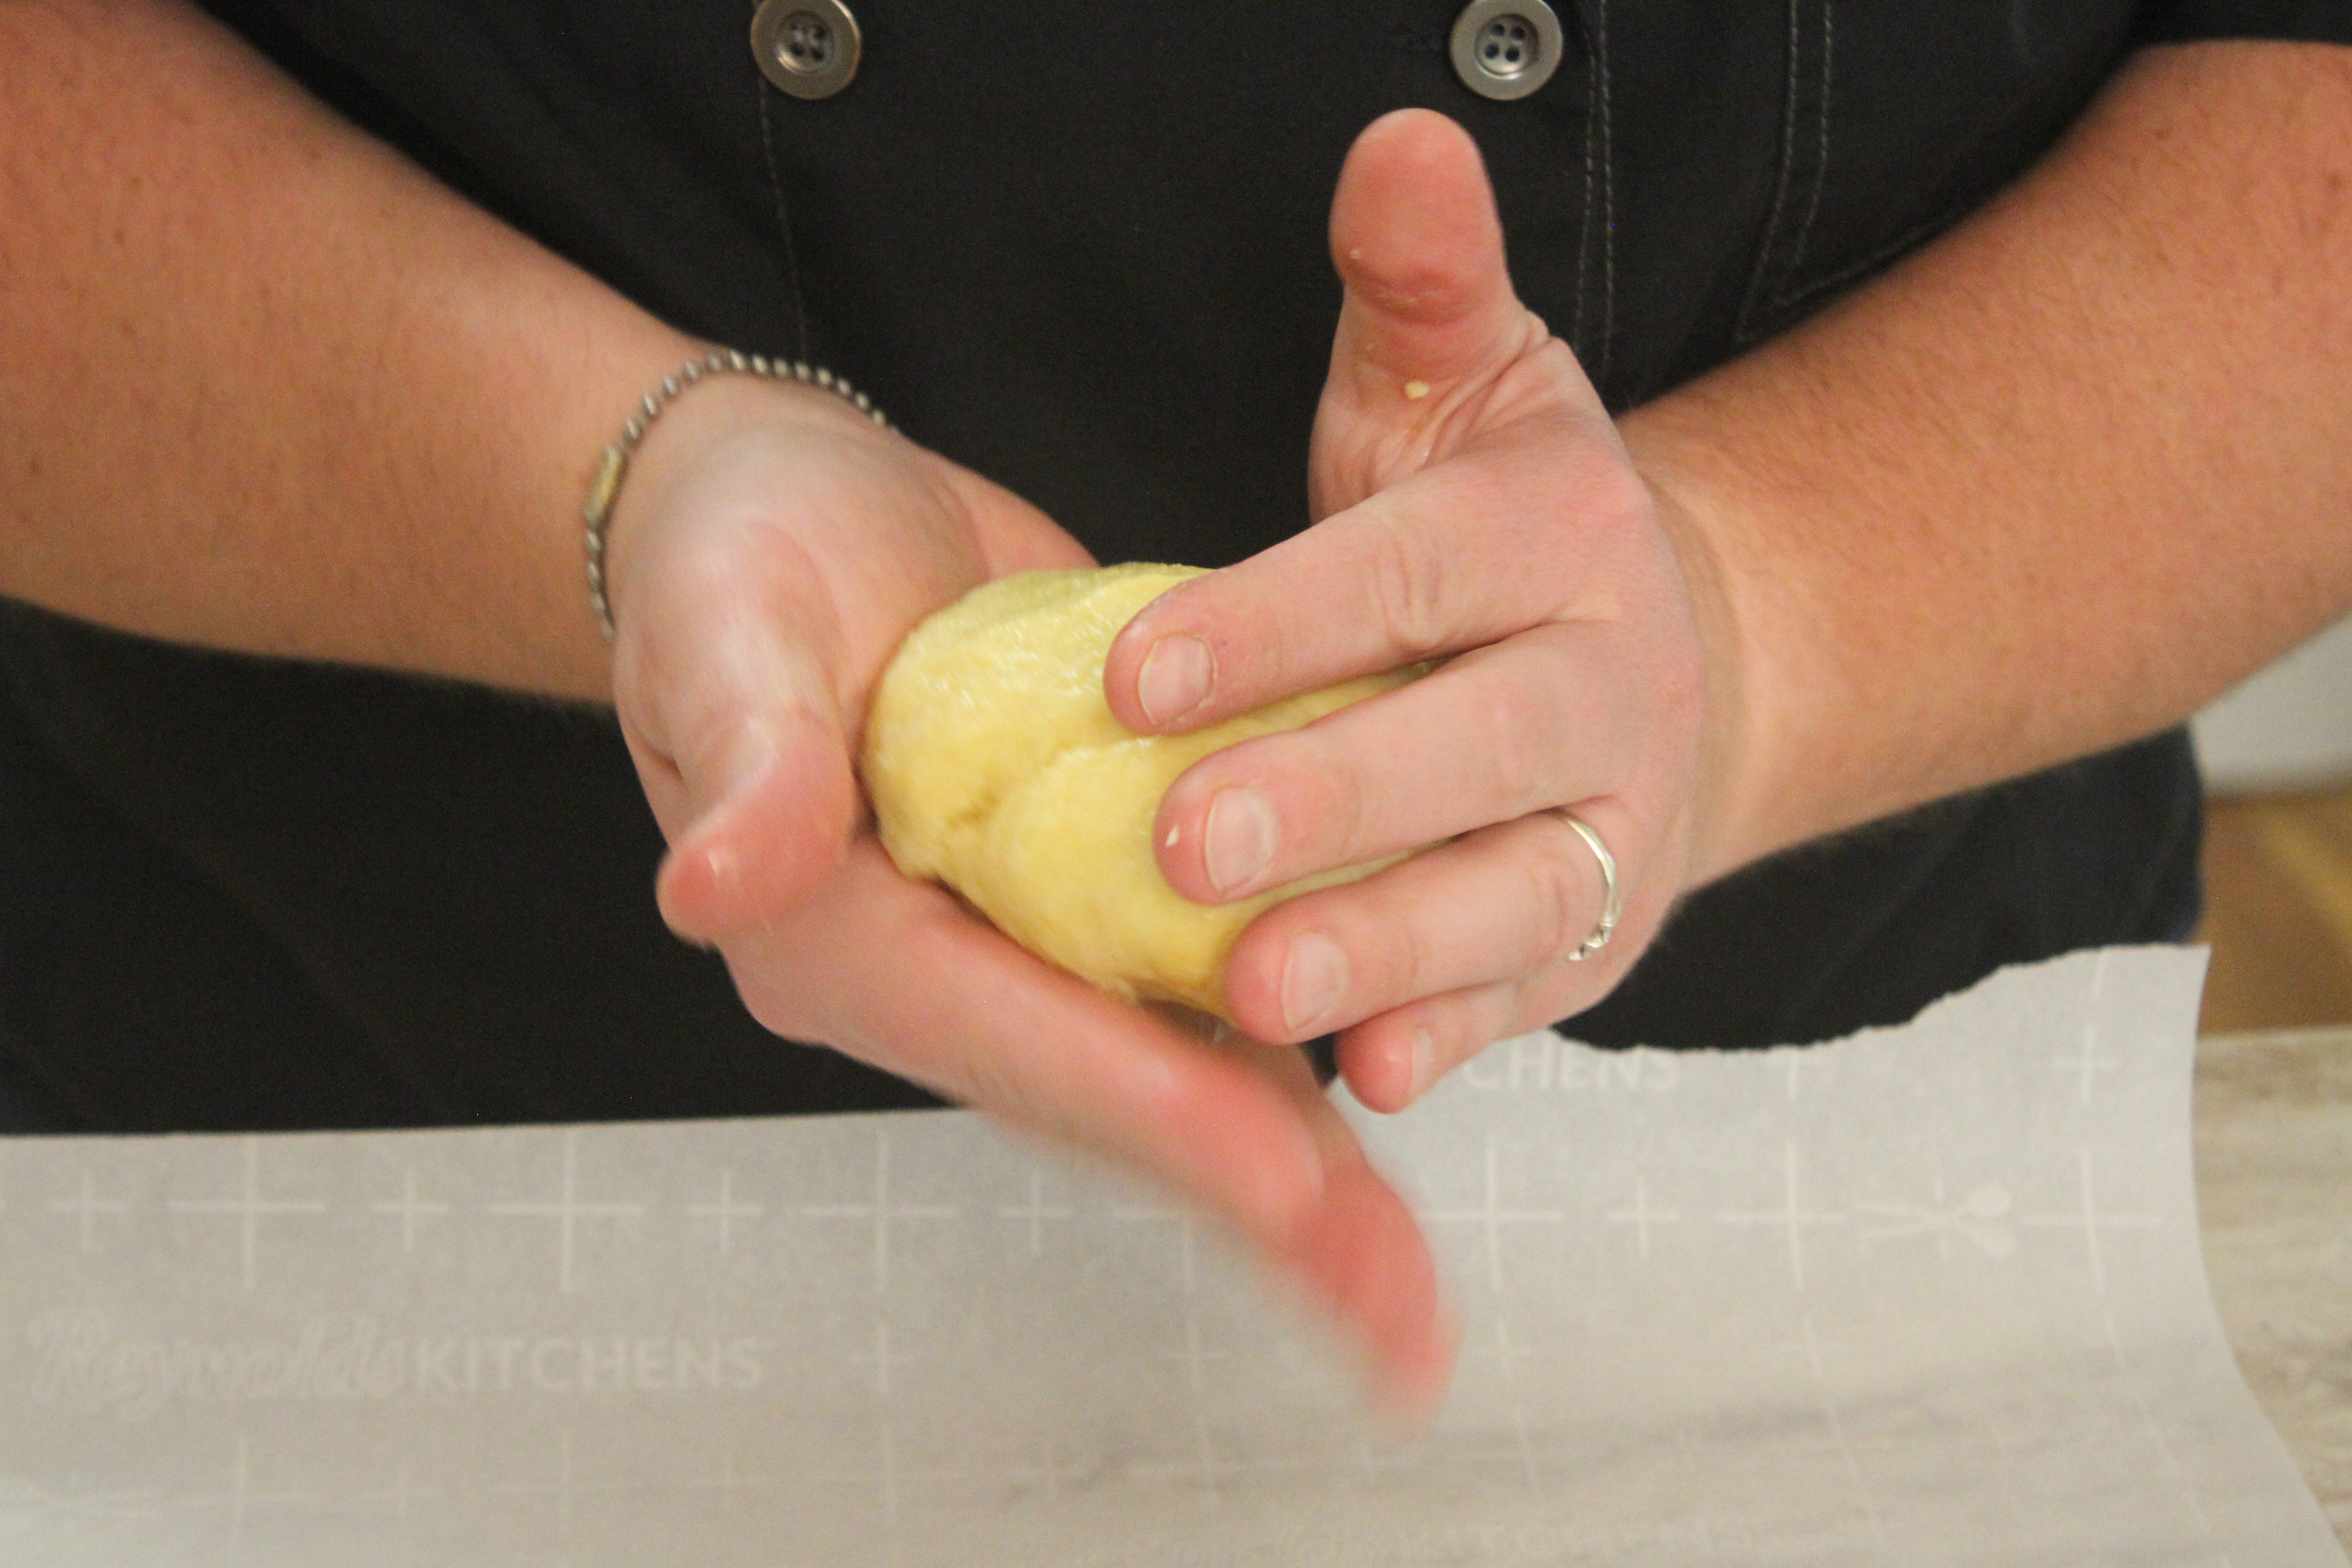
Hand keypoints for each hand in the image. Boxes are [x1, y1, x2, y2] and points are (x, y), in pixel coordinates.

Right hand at [599, 373, 1452, 1414]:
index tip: (1276, 1172)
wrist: (806, 524)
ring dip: (1303, 1190)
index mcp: (847, 939)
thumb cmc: (742, 568)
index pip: (1008, 1035)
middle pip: (1114, 1107)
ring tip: (1414, 1300)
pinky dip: (1303, 1065)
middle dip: (1258, 1206)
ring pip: (1183, 1082)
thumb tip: (711, 887)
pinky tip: (1394, 1134)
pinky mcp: (1104, 905)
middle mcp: (950, 976)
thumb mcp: (727, 634)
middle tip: (1392, 1314)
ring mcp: (1035, 952)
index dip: (1145, 1102)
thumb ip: (745, 759)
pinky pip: (1212, 1001)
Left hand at [1106, 109, 1727, 1111]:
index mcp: (1556, 536)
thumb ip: (1418, 281)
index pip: (1411, 574)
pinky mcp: (1592, 932)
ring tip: (1257, 989)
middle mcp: (1606, 684)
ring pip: (1510, 892)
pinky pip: (1527, 992)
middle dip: (1331, 797)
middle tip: (1183, 842)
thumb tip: (1396, 138)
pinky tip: (1368, 1072)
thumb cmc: (1504, 525)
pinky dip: (1455, 1032)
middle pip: (1471, 746)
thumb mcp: (1464, 382)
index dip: (1279, 623)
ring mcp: (1610, 822)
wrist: (1656, 650)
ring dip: (1387, 945)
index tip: (1133, 673)